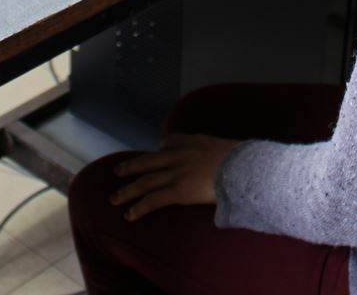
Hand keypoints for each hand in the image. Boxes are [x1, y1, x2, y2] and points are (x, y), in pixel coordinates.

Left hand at [110, 133, 239, 220]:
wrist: (243, 167)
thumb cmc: (242, 159)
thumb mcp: (227, 144)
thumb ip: (217, 148)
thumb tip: (221, 153)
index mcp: (192, 141)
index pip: (169, 142)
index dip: (162, 148)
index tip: (157, 152)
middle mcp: (179, 155)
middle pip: (149, 160)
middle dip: (131, 167)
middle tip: (117, 171)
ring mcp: (176, 173)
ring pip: (145, 181)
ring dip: (127, 190)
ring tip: (114, 198)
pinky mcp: (177, 191)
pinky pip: (153, 200)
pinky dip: (139, 207)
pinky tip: (129, 215)